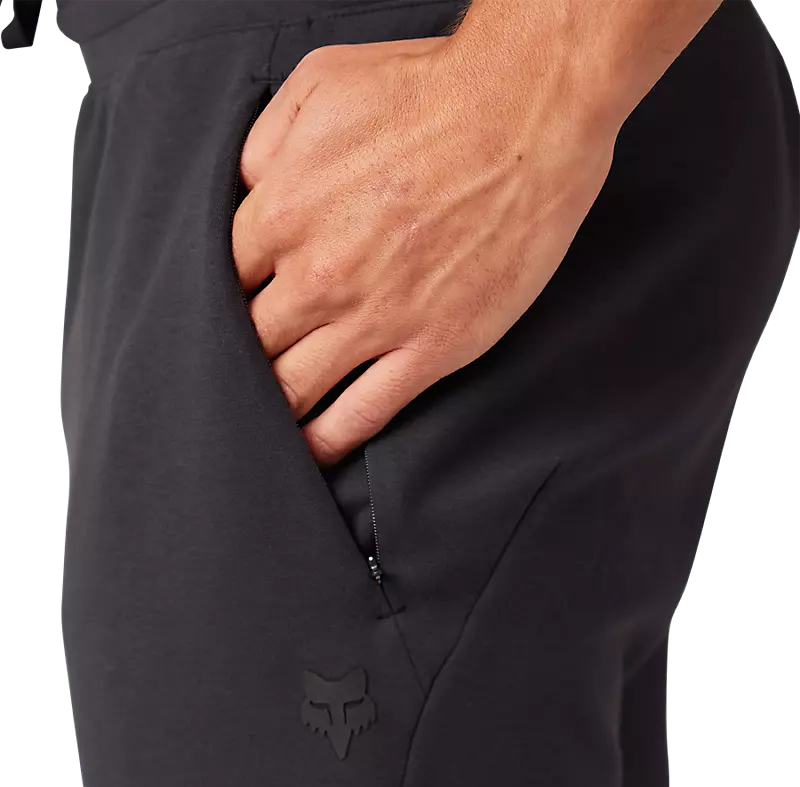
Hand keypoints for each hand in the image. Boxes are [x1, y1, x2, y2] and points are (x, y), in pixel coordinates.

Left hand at [232, 35, 616, 466]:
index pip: (218, 283)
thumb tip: (245, 190)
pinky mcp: (431, 348)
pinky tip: (313, 452)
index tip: (226, 320)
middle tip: (233, 381)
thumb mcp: (322, 82)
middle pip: (249, 344)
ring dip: (272, 414)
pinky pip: (363, 414)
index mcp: (282, 212)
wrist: (527, 112)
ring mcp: (375, 319)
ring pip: (294, 390)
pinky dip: (328, 441)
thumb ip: (264, 143)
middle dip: (236, 364)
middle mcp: (318, 275)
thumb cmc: (429, 90)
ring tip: (260, 432)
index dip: (218, 305)